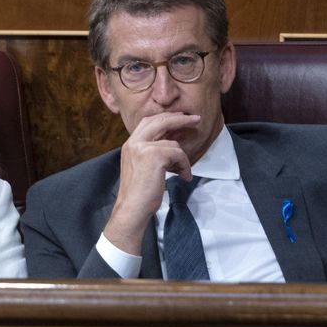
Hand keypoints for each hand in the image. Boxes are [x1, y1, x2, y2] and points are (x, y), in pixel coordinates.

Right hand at [103, 112, 200, 255]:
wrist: (132, 209)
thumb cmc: (139, 194)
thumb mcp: (143, 167)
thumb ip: (153, 152)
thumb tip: (173, 143)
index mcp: (130, 144)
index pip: (149, 122)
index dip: (166, 118)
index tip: (180, 118)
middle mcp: (134, 142)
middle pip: (160, 120)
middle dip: (180, 119)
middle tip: (195, 119)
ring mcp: (143, 147)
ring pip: (173, 144)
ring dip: (182, 159)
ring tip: (183, 173)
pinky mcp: (154, 155)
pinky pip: (178, 154)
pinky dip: (184, 166)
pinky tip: (183, 177)